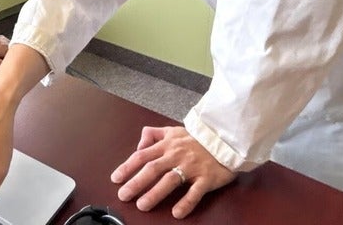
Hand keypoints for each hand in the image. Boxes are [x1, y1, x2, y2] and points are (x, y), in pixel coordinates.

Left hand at [111, 126, 236, 218]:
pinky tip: (177, 212)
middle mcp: (177, 155)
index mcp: (167, 145)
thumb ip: (154, 135)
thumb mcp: (173, 130)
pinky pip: (195, 191)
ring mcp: (192, 167)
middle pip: (152, 169)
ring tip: (143, 205)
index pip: (142, 156)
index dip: (128, 167)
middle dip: (136, 183)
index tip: (116, 178)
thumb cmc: (197, 138)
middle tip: (124, 195)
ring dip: (155, 193)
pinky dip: (186, 202)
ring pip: (170, 180)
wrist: (226, 138)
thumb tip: (139, 145)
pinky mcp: (207, 177)